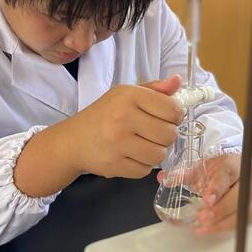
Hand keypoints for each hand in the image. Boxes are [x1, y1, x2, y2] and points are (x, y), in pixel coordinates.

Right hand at [66, 75, 183, 178]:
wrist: (73, 141)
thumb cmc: (104, 115)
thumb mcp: (125, 95)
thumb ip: (154, 90)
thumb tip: (178, 81)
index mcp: (129, 96)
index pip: (172, 108)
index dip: (175, 116)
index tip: (166, 118)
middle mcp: (123, 117)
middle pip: (169, 134)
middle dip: (165, 136)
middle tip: (152, 133)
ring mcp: (117, 143)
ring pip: (160, 155)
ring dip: (155, 152)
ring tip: (142, 145)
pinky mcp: (114, 165)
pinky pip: (145, 170)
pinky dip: (142, 166)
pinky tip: (131, 156)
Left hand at [193, 153, 251, 234]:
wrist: (237, 172)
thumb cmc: (219, 170)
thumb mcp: (204, 168)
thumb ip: (186, 174)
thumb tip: (166, 179)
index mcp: (236, 164)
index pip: (228, 174)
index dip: (218, 188)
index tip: (206, 200)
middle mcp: (251, 179)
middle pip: (240, 196)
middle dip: (221, 209)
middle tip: (203, 217)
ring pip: (243, 212)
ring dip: (222, 222)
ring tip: (203, 227)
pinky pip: (242, 222)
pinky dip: (224, 228)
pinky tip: (209, 230)